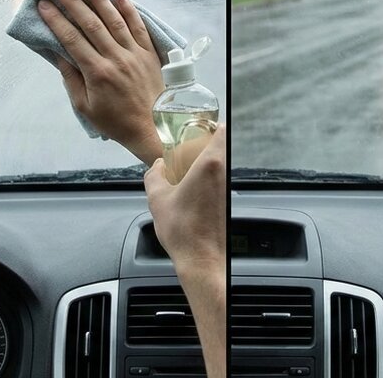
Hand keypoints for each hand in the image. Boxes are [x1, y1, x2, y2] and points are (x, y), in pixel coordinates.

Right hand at [38, 0, 164, 163]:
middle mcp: (116, 58)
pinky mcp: (150, 53)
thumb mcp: (85, 107)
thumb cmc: (115, 122)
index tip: (44, 5)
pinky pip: (139, 27)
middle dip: (73, 2)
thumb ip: (71, 79)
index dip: (56, 20)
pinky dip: (129, 10)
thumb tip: (59, 55)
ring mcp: (135, 53)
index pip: (72, 39)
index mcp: (97, 72)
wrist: (153, 128)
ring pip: (115, 20)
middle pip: (91, 24)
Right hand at [145, 125, 225, 377]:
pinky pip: (220, 179)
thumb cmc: (183, 231)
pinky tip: (190, 187)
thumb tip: (156, 167)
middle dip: (208, 140)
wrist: (202, 260)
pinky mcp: (227, 202)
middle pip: (224, 145)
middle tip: (190, 141)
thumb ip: (154, 176)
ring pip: (223, 163)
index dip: (214, 123)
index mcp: (210, 165)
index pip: (224, 131)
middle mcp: (224, 174)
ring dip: (208, 159)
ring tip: (186, 165)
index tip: (201, 122)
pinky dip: (208, 176)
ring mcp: (228, 188)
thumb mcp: (157, 198)